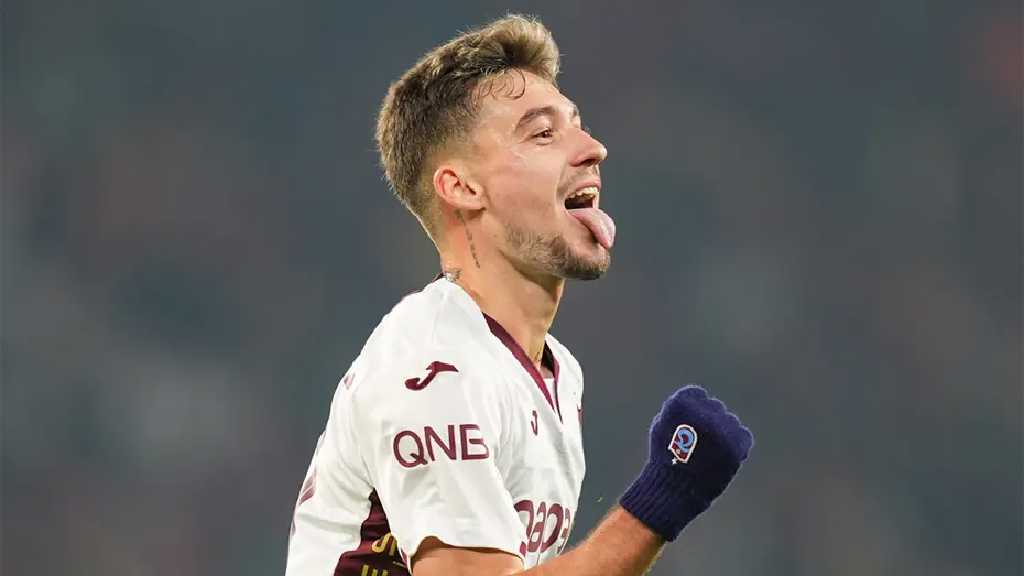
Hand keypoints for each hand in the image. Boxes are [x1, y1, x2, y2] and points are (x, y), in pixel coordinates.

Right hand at [619, 385, 753, 540]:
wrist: (675, 490)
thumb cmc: (665, 458)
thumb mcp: (662, 427)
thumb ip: (680, 410)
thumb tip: (700, 400)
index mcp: (682, 403)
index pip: (696, 394)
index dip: (692, 412)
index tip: (687, 428)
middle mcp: (704, 410)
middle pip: (714, 407)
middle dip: (708, 423)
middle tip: (699, 444)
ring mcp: (723, 426)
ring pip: (729, 422)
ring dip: (723, 434)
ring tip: (709, 454)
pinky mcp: (737, 442)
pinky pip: (743, 435)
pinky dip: (736, 444)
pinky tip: (723, 456)